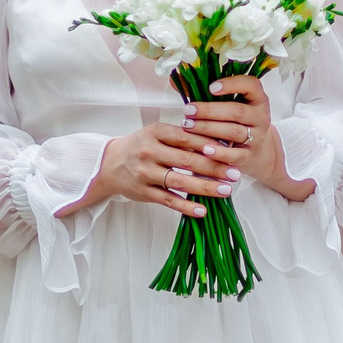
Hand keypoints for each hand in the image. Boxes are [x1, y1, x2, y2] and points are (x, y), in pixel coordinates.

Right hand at [62, 114, 242, 219]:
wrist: (108, 164)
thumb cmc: (139, 146)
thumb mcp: (157, 134)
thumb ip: (182, 137)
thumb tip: (217, 144)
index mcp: (156, 132)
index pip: (187, 137)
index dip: (210, 145)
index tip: (230, 150)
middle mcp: (149, 151)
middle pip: (187, 160)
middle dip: (214, 167)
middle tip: (235, 173)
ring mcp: (145, 173)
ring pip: (180, 181)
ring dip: (205, 187)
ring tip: (226, 190)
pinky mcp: (143, 192)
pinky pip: (168, 200)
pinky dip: (186, 206)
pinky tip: (202, 211)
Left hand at [177, 73, 312, 203]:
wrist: (256, 152)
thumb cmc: (235, 123)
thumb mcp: (228, 106)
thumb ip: (205, 93)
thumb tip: (175, 80)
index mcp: (257, 99)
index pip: (251, 85)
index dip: (232, 84)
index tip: (210, 87)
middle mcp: (260, 117)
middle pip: (236, 111)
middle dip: (209, 111)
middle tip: (188, 111)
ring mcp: (257, 137)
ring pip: (234, 132)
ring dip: (209, 129)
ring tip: (188, 126)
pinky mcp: (249, 156)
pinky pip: (235, 155)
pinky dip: (219, 153)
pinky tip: (204, 150)